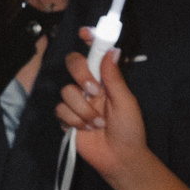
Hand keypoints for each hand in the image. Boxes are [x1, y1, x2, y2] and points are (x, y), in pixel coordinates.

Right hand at [56, 32, 149, 183]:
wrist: (119, 157)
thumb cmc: (130, 129)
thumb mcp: (126, 101)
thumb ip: (114, 77)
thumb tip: (112, 50)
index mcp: (105, 80)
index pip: (95, 54)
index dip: (89, 41)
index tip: (86, 33)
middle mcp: (89, 87)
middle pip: (73, 65)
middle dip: (81, 76)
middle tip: (94, 91)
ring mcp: (76, 102)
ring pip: (66, 92)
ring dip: (83, 110)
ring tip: (97, 123)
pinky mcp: (66, 118)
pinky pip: (60, 110)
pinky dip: (75, 120)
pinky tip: (86, 129)